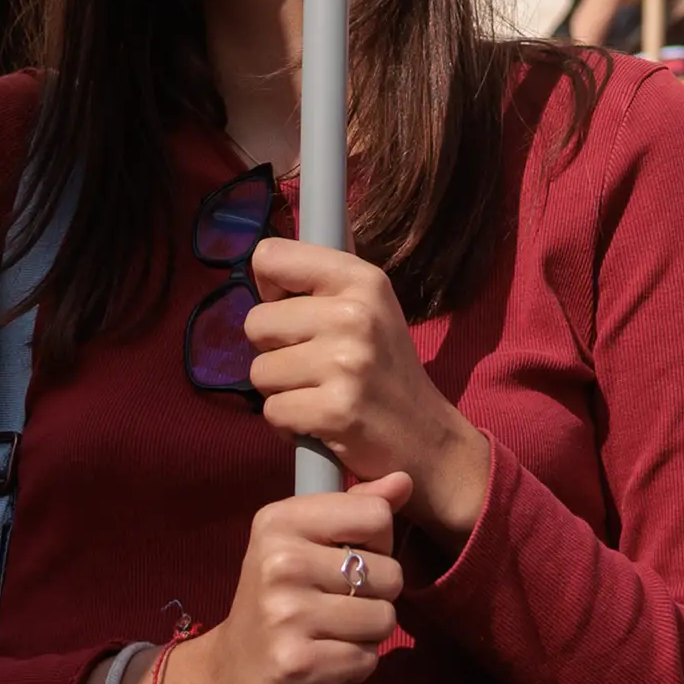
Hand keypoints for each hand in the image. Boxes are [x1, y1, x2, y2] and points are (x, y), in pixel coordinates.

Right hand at [154, 480, 412, 683]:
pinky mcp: (297, 664)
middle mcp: (281, 561)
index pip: (375, 515)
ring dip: (368, 634)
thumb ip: (354, 509)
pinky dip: (355, 665)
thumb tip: (404, 480)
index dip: (378, 543)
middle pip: (390, 572)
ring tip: (331, 633)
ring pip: (384, 618)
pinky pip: (367, 660)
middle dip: (376, 595)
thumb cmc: (274, 602)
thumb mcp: (301, 543)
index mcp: (279, 521)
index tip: (346, 559)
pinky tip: (324, 661)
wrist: (227, 678)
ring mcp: (287, 614)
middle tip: (336, 605)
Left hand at [242, 241, 493, 539]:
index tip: (296, 314)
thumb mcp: (370, 307)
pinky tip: (320, 422)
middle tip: (313, 366)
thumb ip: (322, 277)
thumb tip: (273, 244)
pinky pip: (272, 411)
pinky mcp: (335, 410)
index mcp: (363, 279)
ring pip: (259, 371)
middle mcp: (355, 314)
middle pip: (256, 322)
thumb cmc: (386, 370)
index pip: (271, 257)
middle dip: (274, 350)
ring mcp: (346, 363)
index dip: (271, 291)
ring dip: (281, 391)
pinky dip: (289, 424)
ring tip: (319, 394)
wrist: (427, 439)